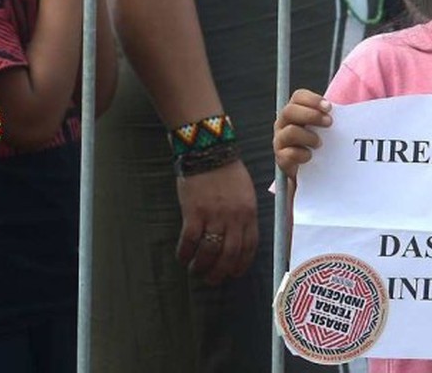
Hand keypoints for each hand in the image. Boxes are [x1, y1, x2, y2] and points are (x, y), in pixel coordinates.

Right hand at [176, 159, 258, 285]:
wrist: (209, 152)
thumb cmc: (228, 172)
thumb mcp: (246, 193)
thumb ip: (245, 214)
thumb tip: (240, 237)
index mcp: (249, 213)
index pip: (249, 246)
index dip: (242, 264)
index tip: (234, 273)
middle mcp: (234, 217)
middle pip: (230, 254)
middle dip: (221, 272)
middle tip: (213, 280)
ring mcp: (214, 216)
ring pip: (210, 251)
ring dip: (202, 266)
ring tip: (197, 272)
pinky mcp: (194, 213)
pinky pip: (190, 240)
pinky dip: (185, 253)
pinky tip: (182, 258)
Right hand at [273, 88, 332, 180]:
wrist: (309, 172)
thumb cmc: (318, 144)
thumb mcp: (323, 128)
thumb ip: (329, 116)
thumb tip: (352, 113)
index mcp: (294, 111)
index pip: (298, 97)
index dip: (313, 100)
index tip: (329, 107)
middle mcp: (283, 123)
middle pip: (290, 111)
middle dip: (312, 115)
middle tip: (329, 123)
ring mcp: (280, 141)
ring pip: (291, 132)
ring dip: (309, 136)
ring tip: (320, 144)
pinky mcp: (281, 158)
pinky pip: (290, 154)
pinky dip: (303, 154)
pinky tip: (311, 156)